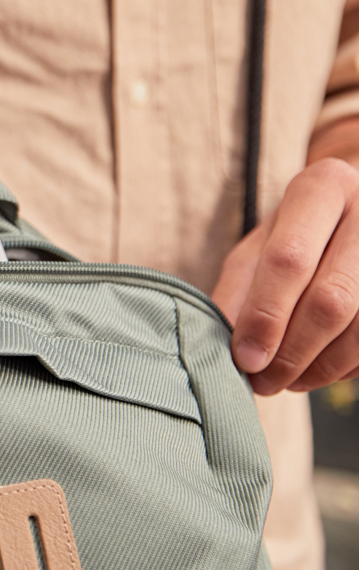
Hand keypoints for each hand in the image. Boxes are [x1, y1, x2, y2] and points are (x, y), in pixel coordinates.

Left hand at [212, 158, 358, 394]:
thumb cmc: (298, 233)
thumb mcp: (259, 246)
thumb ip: (238, 289)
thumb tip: (222, 345)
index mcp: (323, 188)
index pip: (289, 260)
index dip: (265, 316)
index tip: (245, 358)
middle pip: (331, 299)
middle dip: (292, 352)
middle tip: (264, 381)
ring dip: (321, 368)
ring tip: (287, 381)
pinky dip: (347, 366)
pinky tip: (321, 369)